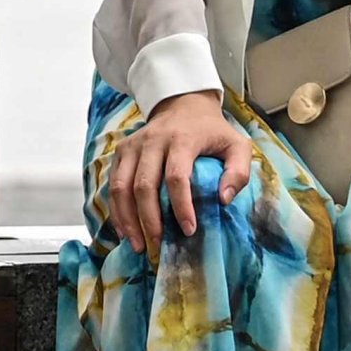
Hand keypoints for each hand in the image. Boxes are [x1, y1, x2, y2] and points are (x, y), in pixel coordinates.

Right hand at [106, 90, 246, 257]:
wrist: (183, 104)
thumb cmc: (211, 131)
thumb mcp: (236, 145)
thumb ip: (238, 172)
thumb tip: (224, 200)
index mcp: (182, 139)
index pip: (176, 177)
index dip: (181, 206)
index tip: (189, 230)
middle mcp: (152, 141)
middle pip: (143, 185)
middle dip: (149, 219)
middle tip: (158, 244)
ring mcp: (133, 145)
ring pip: (121, 187)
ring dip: (127, 219)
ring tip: (138, 245)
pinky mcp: (121, 151)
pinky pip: (112, 184)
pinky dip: (116, 210)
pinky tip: (125, 230)